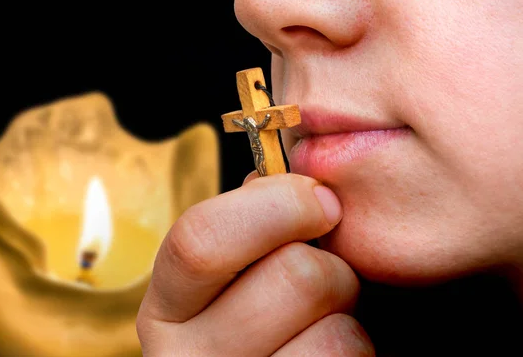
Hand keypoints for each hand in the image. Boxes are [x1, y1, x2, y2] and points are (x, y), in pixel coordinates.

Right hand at [136, 172, 373, 355]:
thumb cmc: (252, 315)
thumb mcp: (230, 270)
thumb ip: (249, 222)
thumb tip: (294, 182)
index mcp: (167, 308)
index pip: (201, 240)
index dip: (277, 206)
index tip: (323, 200)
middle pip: (294, 276)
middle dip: (331, 266)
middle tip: (328, 277)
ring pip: (335, 331)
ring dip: (346, 315)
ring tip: (324, 320)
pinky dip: (355, 350)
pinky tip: (325, 351)